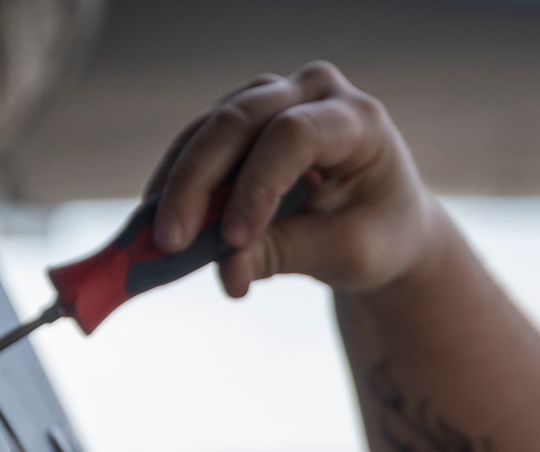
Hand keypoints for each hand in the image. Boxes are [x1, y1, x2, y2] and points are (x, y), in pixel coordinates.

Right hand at [148, 62, 446, 297]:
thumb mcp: (346, 254)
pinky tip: (156, 219)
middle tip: (170, 242)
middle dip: (198, 184)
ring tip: (156, 238)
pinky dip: (177, 181)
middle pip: (240, 122)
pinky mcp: (245, 117)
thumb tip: (227, 271)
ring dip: (177, 183)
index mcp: (357, 119)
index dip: (258, 184)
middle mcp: (313, 92)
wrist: (384, 224)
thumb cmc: (377, 236)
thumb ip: (287, 254)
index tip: (234, 239)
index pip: (294, 135)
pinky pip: (200, 142)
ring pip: (211, 128)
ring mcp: (276, 97)